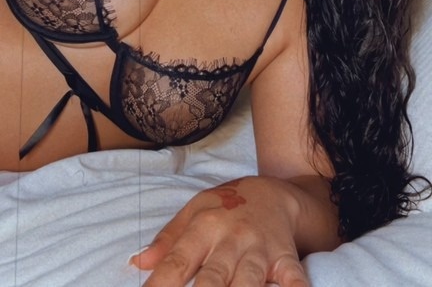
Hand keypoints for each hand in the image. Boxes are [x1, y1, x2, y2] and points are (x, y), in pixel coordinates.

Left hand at [130, 176, 309, 286]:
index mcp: (205, 227)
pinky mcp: (286, 259)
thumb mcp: (194, 211)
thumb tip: (138, 263)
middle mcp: (232, 240)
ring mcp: (260, 251)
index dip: (160, 285)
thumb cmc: (227, 207)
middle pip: (213, 277)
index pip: (177, 261)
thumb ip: (168, 240)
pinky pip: (293, 279)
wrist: (273, 192)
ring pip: (248, 282)